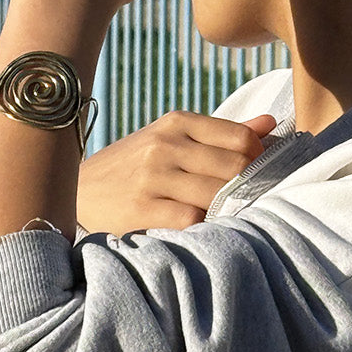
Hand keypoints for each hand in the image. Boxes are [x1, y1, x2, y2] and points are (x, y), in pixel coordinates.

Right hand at [77, 111, 275, 233]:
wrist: (79, 192)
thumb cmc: (137, 165)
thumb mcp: (173, 139)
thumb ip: (223, 133)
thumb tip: (271, 123)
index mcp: (177, 123)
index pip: (240, 137)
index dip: (257, 159)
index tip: (255, 175)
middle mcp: (166, 144)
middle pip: (235, 166)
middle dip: (247, 186)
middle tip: (246, 201)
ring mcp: (153, 177)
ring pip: (217, 193)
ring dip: (227, 208)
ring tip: (224, 216)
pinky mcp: (142, 209)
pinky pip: (193, 219)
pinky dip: (204, 226)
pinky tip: (199, 229)